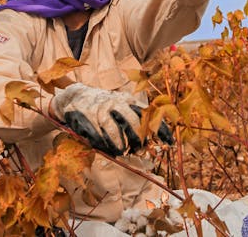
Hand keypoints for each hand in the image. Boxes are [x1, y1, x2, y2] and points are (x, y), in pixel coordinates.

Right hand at [50, 83, 169, 155]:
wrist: (76, 96)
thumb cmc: (104, 107)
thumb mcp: (121, 108)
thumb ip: (134, 122)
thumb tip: (146, 144)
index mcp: (128, 101)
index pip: (149, 114)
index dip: (160, 128)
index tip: (171, 142)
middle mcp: (116, 102)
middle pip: (132, 120)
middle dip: (138, 137)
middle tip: (138, 149)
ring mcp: (100, 108)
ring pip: (112, 127)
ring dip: (118, 142)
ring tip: (121, 150)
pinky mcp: (85, 115)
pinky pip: (95, 132)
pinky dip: (101, 142)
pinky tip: (103, 146)